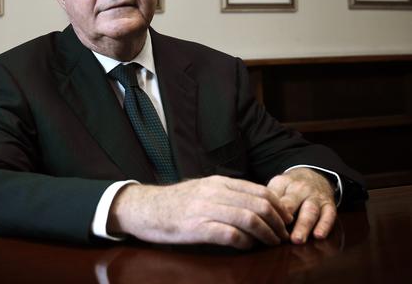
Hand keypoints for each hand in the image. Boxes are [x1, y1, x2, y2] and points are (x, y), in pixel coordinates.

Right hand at [108, 175, 291, 248]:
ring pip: (249, 218)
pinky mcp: (197, 228)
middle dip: (277, 222)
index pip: (259, 191)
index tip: (285, 219)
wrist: (144, 208)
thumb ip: (226, 194)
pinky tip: (248, 247)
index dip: (278, 207)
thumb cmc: (175, 203)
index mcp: (218, 182)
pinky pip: (231, 235)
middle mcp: (214, 192)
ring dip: (266, 234)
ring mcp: (205, 209)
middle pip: (259, 204)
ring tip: (271, 243)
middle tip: (283, 235)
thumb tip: (254, 204)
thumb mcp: (202, 190)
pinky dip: (245, 242)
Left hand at [267, 168, 336, 244]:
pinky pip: (329, 215)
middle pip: (292, 202)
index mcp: (284, 182)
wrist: (315, 175)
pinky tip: (318, 236)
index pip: (274, 196)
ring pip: (310, 210)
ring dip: (304, 225)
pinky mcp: (329, 205)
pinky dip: (325, 225)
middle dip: (287, 219)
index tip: (264, 223)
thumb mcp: (277, 186)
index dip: (270, 210)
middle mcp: (300, 188)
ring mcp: (316, 196)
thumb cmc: (290, 187)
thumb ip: (268, 199)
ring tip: (297, 240)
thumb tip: (254, 217)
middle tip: (281, 235)